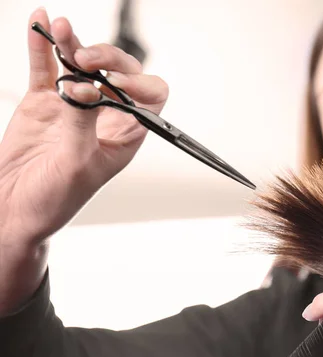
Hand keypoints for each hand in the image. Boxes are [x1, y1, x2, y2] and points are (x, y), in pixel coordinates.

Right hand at [0, 8, 167, 311]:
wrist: (14, 208)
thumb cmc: (55, 199)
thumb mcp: (78, 162)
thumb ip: (83, 122)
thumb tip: (83, 87)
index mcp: (125, 134)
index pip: (149, 96)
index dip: (138, 82)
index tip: (115, 81)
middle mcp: (104, 116)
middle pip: (117, 73)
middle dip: (106, 59)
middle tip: (85, 60)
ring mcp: (73, 106)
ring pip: (80, 65)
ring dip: (73, 44)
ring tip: (61, 28)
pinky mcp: (43, 102)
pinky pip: (45, 68)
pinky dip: (43, 46)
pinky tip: (41, 23)